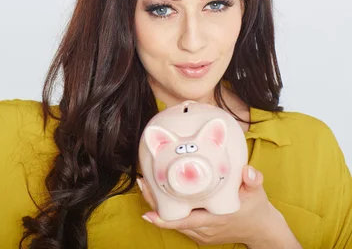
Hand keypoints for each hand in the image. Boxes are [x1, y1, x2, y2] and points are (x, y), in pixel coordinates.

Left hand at [137, 165, 300, 247]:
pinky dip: (169, 211)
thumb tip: (248, 170)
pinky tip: (161, 195)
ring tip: (147, 184)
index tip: (147, 211)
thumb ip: (253, 180)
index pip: (183, 222)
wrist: (262, 230)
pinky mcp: (199, 234)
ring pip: (173, 221)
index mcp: (214, 219)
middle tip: (142, 182)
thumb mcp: (257, 192)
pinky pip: (179, 222)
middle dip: (154, 203)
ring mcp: (200, 234)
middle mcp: (204, 230)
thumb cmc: (256, 209)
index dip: (163, 219)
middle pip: (172, 220)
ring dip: (158, 206)